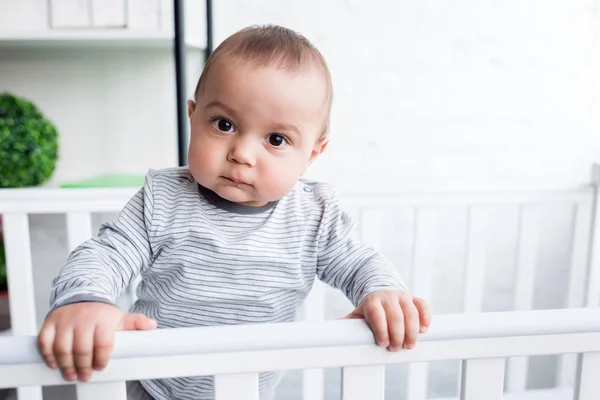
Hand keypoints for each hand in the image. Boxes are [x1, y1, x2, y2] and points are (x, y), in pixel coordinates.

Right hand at [37, 302, 156, 381]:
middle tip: (85, 375)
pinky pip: (45, 341)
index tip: (100, 366)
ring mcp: (65, 320)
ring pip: (62, 347)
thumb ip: (135, 323)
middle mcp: (83, 318)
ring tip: (71, 374)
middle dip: (83, 367)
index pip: (103, 343)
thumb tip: (151, 326)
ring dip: (66, 365)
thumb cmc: (100, 313)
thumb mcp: (119, 317)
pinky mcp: (50, 322)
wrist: (82, 294)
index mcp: (102, 318)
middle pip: (82, 349)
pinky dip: (48, 355)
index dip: (101, 359)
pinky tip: (55, 363)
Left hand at [343, 290, 430, 350]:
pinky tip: (424, 330)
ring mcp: (402, 296)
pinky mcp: (414, 298)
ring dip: (412, 331)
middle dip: (397, 335)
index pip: (377, 314)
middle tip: (396, 348)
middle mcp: (388, 297)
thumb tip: (332, 335)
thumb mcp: (358, 313)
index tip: (383, 344)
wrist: (380, 288)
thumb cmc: (370, 308)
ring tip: (410, 345)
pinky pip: (423, 305)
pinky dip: (426, 317)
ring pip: (411, 312)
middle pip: (395, 316)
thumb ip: (348, 324)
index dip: (381, 330)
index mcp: (372, 301)